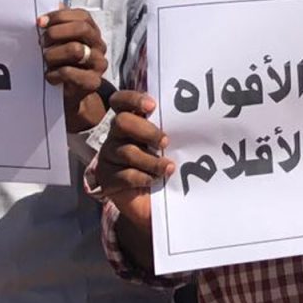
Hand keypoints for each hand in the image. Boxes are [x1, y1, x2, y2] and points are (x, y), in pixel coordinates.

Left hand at [39, 8, 108, 131]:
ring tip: (46, 61)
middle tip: (41, 43)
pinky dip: (54, 74)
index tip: (39, 23)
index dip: (59, 16)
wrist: (71, 95)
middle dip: (55, 34)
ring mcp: (99, 64)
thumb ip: (59, 24)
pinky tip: (50, 76)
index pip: (82, 16)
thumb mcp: (60, 42)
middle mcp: (99, 45)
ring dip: (53, 55)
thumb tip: (55, 2)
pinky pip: (69, 72)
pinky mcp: (93, 82)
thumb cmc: (63, 63)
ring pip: (75, 50)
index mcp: (92, 32)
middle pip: (82, 29)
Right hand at [94, 92, 173, 232]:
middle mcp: (115, 137)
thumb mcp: (168, 147)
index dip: (132, 99)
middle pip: (122, 122)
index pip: (120, 101)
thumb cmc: (164, 168)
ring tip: (169, 169)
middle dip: (147, 131)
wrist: (155, 204)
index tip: (152, 107)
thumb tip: (195, 119)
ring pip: (126, 151)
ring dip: (152, 161)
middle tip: (166, 142)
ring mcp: (108, 158)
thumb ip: (171, 131)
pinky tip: (154, 181)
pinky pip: (124, 175)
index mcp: (130, 123)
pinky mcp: (107, 179)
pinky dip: (143, 178)